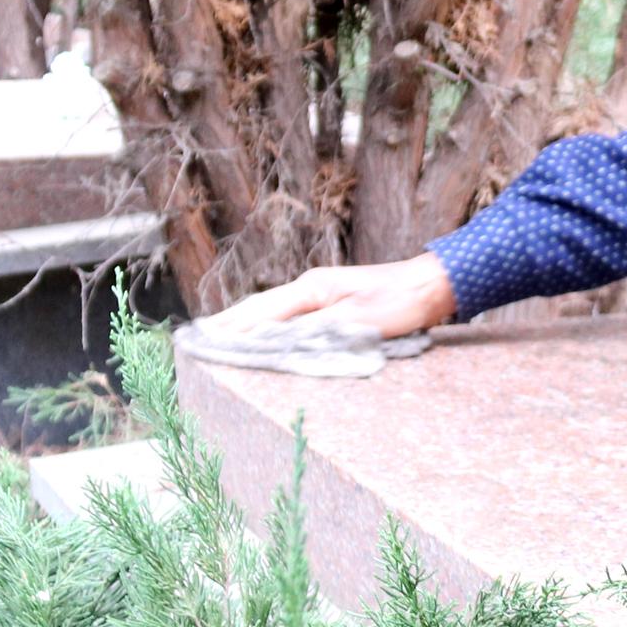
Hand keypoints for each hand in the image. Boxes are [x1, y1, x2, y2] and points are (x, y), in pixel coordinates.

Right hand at [222, 253, 457, 340]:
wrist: (431, 287)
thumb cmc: (399, 304)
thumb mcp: (356, 321)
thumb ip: (315, 331)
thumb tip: (276, 339)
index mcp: (311, 290)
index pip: (260, 313)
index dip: (230, 329)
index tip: (202, 340)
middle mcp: (310, 288)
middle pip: (259, 307)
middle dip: (227, 323)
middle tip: (195, 337)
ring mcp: (320, 292)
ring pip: (271, 309)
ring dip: (243, 321)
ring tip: (215, 333)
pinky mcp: (332, 301)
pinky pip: (288, 313)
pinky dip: (266, 322)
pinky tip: (261, 329)